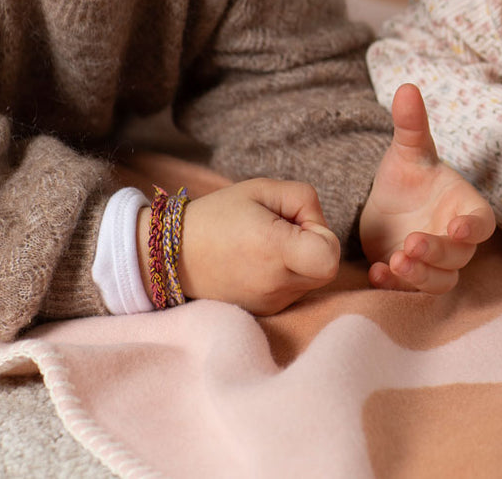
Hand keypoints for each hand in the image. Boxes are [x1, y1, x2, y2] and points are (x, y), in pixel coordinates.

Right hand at [146, 178, 341, 313]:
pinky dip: (287, 275)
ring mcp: (269, 303)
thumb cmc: (219, 215)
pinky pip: (294, 291)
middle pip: (326, 269)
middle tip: (283, 232)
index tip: (297, 225)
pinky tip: (260, 262)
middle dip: (316, 247)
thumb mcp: (262, 189)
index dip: (323, 236)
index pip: (329, 257)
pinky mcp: (264, 312)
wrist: (172, 254)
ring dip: (301, 261)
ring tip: (265, 246)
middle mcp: (274, 284)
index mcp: (274, 250)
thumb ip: (305, 200)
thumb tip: (321, 229)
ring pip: (312, 281)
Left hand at [361, 83, 495, 292]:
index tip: (456, 229)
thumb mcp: (406, 151)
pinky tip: (375, 273)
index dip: (472, 228)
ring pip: (441, 280)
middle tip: (410, 245)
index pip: (481, 223)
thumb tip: (406, 87)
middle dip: (436, 254)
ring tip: (392, 262)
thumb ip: (411, 124)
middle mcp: (455, 240)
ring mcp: (435, 263)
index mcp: (465, 207)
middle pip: (460, 257)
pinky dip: (396, 286)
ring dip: (419, 276)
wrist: (385, 206)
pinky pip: (412, 291)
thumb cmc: (407, 177)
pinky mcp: (412, 279)